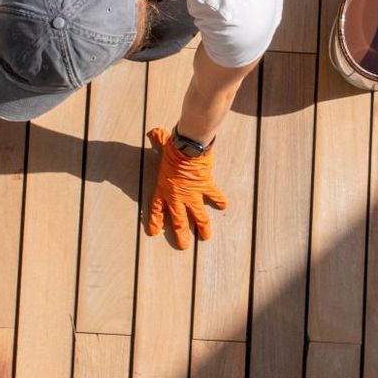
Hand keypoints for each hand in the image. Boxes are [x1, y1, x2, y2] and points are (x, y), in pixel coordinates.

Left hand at [144, 126, 228, 249]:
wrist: (188, 148)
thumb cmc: (173, 147)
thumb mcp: (163, 144)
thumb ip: (158, 140)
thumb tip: (154, 131)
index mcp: (163, 189)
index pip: (156, 210)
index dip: (155, 222)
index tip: (154, 232)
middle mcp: (177, 196)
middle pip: (178, 222)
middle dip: (181, 236)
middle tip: (183, 246)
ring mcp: (192, 194)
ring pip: (198, 217)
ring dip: (202, 228)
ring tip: (205, 238)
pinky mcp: (206, 188)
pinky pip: (214, 197)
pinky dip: (220, 201)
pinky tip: (224, 206)